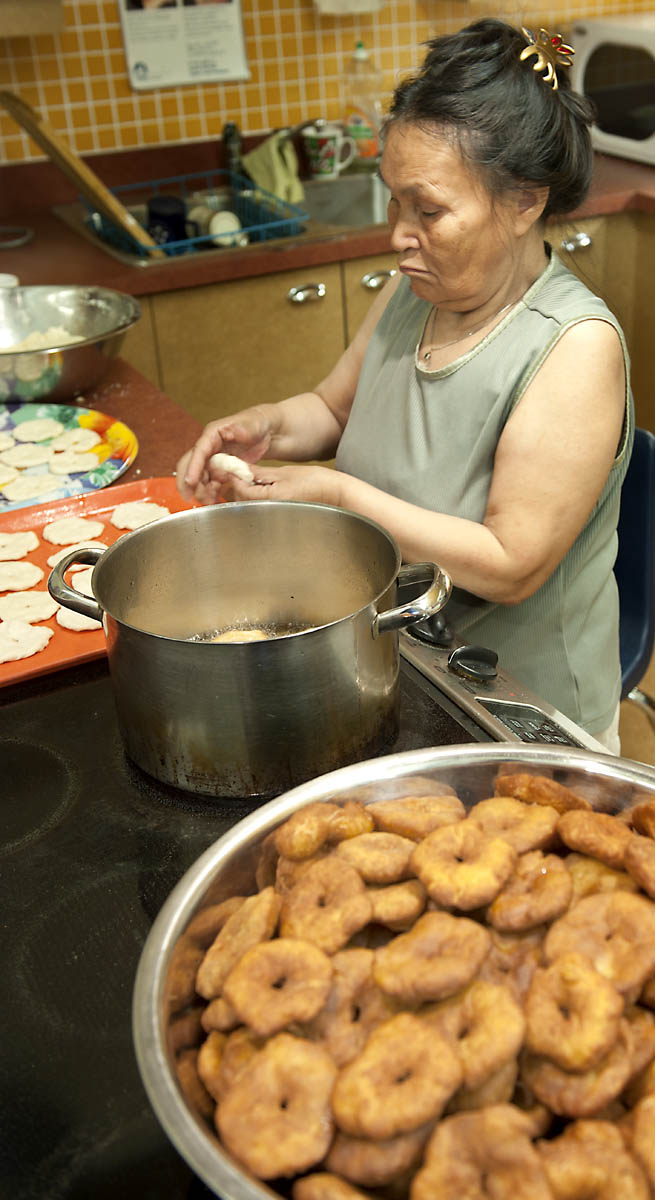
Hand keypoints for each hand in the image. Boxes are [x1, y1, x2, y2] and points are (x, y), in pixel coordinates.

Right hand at [176, 407, 274, 501]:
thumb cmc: (256, 423)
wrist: (265, 431)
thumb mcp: (250, 422)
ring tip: (209, 502)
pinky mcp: (220, 470)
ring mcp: (213, 460)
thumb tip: (229, 431)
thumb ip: (240, 428)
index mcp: (212, 435)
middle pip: (191, 466)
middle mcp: (209, 448)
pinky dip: (210, 493)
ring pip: (199, 478)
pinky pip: (210, 484)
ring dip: (200, 491)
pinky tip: (215, 501)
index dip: (192, 467)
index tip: (190, 482)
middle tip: (193, 498)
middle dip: (189, 483)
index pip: (198, 452)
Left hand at [226, 463, 344, 506]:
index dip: (234, 477)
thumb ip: (259, 473)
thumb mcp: (284, 472)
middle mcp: (270, 511)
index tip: (231, 467)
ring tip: (254, 479)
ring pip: (249, 505)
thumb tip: (240, 469)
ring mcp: (274, 515)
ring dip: (247, 492)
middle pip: (242, 500)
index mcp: (270, 498)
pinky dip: (256, 498)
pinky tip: (263, 488)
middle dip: (238, 485)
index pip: (241, 489)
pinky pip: (260, 507)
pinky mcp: (278, 516)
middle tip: (239, 471)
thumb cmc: (316, 483)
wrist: (334, 494)